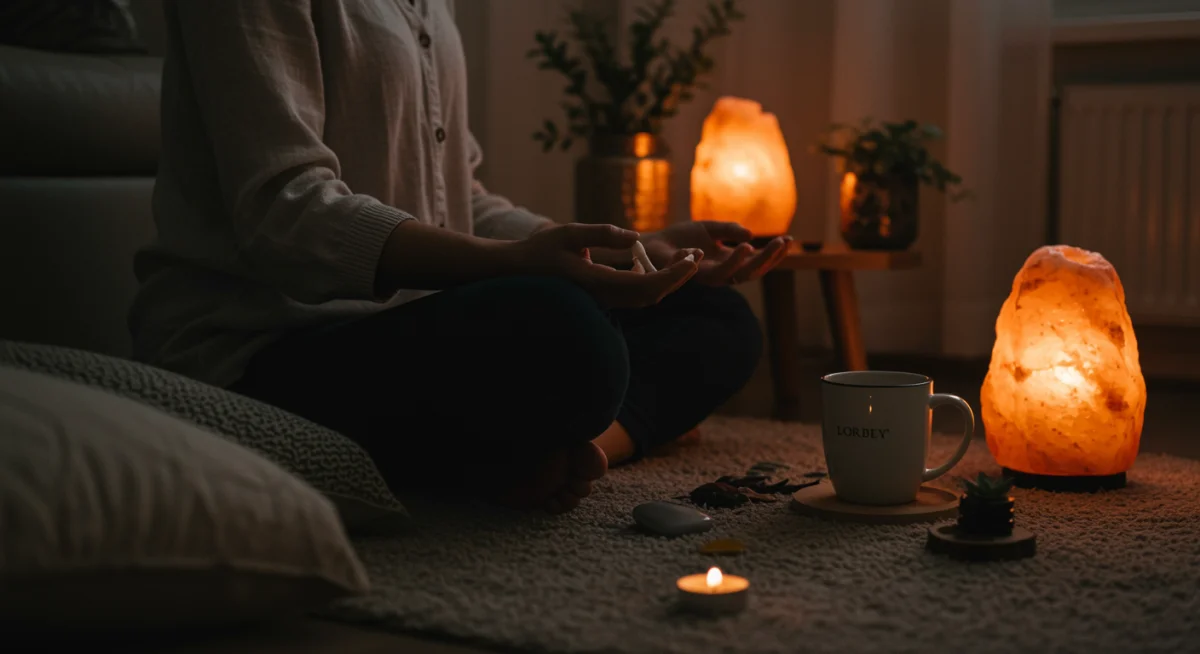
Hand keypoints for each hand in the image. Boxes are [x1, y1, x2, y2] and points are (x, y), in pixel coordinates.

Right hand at [514, 223, 698, 307]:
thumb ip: (601, 234)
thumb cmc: (539, 251)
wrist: (516, 273)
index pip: (647, 284)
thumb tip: (633, 236)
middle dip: (678, 277)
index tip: (692, 259)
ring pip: (646, 298)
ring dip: (668, 280)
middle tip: (696, 255)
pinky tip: (660, 264)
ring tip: (686, 259)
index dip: (674, 274)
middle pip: (652, 295)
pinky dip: (654, 281)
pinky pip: (635, 294)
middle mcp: (604, 297)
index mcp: (599, 283)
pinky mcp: (602, 297)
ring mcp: (603, 300)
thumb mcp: (568, 233)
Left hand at [642, 221, 791, 285]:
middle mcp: (721, 272)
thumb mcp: (709, 228)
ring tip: (765, 245)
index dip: (773, 253)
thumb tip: (751, 236)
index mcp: (727, 261)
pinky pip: (718, 272)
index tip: (788, 239)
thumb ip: (729, 230)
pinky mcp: (696, 275)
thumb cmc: (678, 238)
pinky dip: (732, 260)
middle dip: (770, 258)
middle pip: (752, 271)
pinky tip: (744, 246)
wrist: (652, 244)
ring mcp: (709, 276)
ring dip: (753, 261)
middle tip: (784, 243)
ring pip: (738, 275)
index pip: (755, 262)